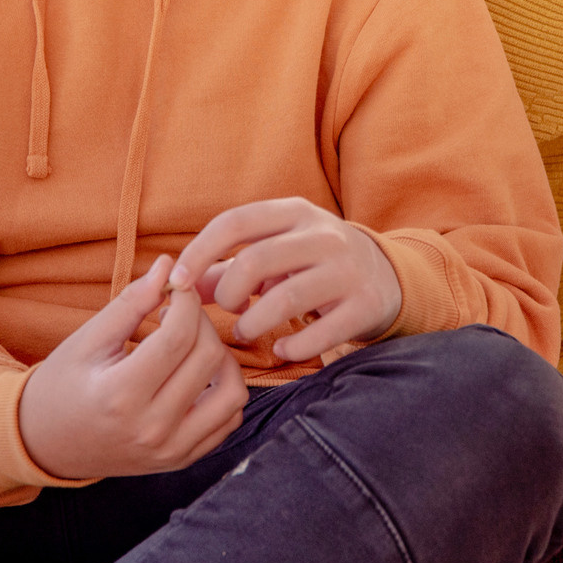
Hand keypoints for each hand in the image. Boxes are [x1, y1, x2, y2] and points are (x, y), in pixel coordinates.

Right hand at [18, 255, 247, 480]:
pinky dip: (225, 389)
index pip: (178, 337)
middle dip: (202, 321)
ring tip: (194, 343)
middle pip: (208, 358)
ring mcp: (171, 450)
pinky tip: (198, 373)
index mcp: (120, 396)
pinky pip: (229, 419)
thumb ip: (131, 302)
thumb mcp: (88, 339)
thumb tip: (169, 265)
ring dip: (223, 357)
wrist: (45, 444)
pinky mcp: (183, 459)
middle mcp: (151, 429)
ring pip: (233, 393)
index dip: (186, 300)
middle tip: (180, 311)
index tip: (177, 286)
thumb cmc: (63, 385)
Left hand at [176, 198, 403, 362]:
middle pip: (257, 260)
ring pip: (286, 298)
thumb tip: (176, 288)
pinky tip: (284, 350)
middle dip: (229, 292)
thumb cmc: (311, 264)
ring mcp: (348, 270)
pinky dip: (293, 348)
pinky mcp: (365, 306)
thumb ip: (224, 268)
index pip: (236, 221)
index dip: (200, 251)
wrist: (386, 276)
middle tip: (228, 310)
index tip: (178, 282)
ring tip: (247, 332)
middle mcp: (324, 235)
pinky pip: (320, 334)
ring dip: (254, 324)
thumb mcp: (275, 250)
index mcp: (294, 212)